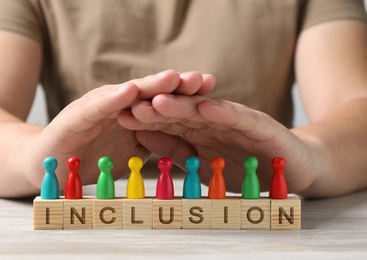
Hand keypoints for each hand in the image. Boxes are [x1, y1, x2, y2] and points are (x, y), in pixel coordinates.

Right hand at [26, 71, 215, 189]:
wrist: (51, 162)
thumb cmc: (94, 154)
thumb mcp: (134, 152)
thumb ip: (158, 144)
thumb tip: (193, 150)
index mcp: (134, 112)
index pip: (164, 100)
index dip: (187, 95)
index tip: (213, 89)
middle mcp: (119, 104)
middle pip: (152, 91)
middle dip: (177, 84)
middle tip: (202, 78)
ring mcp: (100, 106)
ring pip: (129, 93)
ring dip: (151, 85)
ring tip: (174, 77)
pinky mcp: (79, 115)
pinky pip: (99, 105)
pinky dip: (115, 98)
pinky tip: (130, 91)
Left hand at [118, 94, 320, 193]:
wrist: (293, 167)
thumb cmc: (245, 166)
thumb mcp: (201, 164)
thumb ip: (175, 150)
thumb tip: (142, 138)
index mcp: (199, 129)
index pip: (169, 122)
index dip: (146, 119)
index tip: (121, 117)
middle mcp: (214, 120)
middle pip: (182, 111)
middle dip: (156, 108)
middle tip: (130, 104)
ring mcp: (236, 120)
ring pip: (205, 110)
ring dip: (183, 105)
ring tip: (159, 101)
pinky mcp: (259, 124)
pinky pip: (239, 117)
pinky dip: (222, 112)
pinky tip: (206, 107)